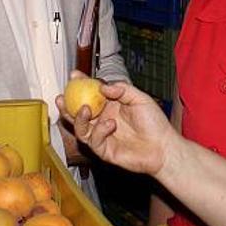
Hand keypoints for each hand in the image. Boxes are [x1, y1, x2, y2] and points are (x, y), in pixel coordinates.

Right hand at [55, 79, 176, 175]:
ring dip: (78, 118)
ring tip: (85, 109)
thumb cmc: (155, 123)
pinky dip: (98, 130)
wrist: (163, 147)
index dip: (81, 85)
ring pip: (80, 127)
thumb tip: (102, 87)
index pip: (91, 93)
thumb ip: (122, 89)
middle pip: (78, 112)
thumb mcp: (140, 98)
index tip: (74, 76)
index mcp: (111, 105)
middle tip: (62, 97)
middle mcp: (103, 119)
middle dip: (67, 105)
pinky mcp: (104, 149)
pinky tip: (110, 125)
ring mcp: (102, 135)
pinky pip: (93, 140)